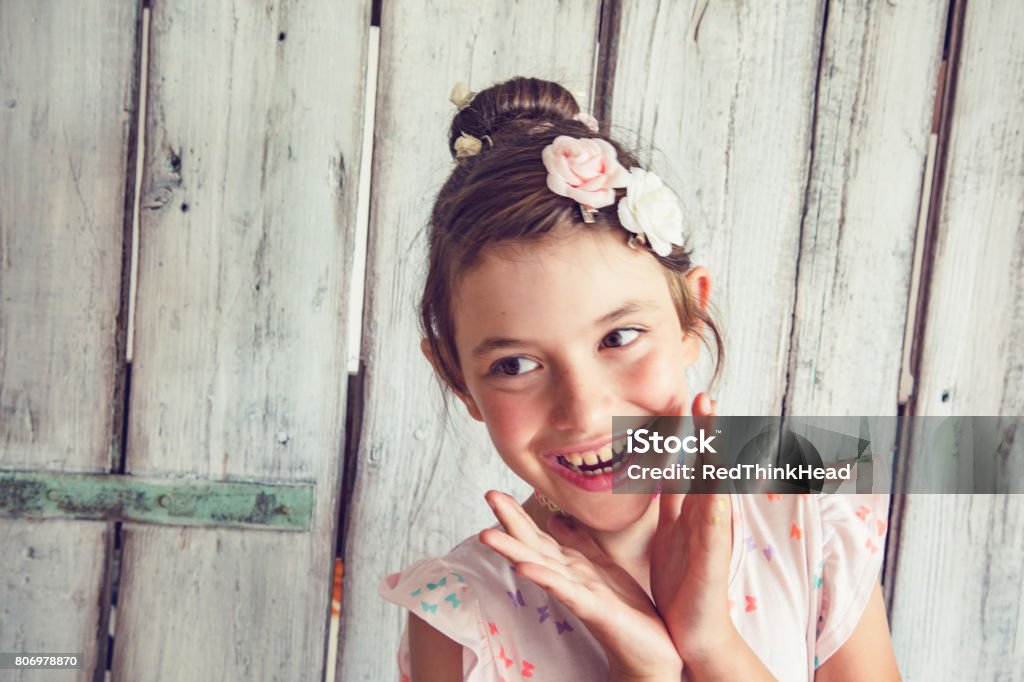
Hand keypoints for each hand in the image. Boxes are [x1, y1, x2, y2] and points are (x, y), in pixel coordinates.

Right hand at [479, 491, 682, 680]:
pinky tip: (524, 568)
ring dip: (513, 550)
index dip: (518, 513)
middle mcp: (568, 577)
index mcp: (571, 565)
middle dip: (510, 520)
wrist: (650, 650)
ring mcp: (578, 593)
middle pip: (533, 544)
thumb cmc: (626, 609)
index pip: (538, 535)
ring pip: (541, 565)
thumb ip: (579, 542)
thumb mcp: (602, 566)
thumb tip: (555, 518)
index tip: (494, 492)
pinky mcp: (593, 609)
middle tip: (488, 494)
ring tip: (487, 534)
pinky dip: (544, 577)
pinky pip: (566, 591)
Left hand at [649, 393, 736, 664]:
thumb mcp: (672, 532)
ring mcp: (713, 538)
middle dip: (709, 433)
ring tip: (714, 430)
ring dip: (716, 460)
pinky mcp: (712, 561)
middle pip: (710, 467)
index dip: (695, 432)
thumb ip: (672, 502)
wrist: (694, 629)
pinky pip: (715, 531)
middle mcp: (708, 518)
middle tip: (705, 397)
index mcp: (694, 510)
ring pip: (716, 490)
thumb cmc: (684, 582)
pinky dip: (716, 509)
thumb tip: (668, 470)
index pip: (696, 462)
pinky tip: (717, 490)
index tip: (691, 399)